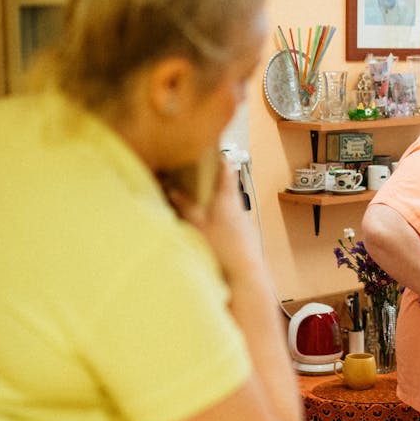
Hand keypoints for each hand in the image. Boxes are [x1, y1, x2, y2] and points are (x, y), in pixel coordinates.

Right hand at [168, 158, 260, 281]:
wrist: (245, 271)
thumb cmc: (221, 247)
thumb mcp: (196, 225)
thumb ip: (185, 206)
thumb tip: (173, 191)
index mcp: (227, 197)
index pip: (226, 169)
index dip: (220, 157)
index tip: (213, 149)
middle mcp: (238, 205)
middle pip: (228, 185)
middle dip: (215, 179)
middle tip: (202, 175)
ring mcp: (244, 219)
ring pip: (230, 202)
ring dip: (218, 199)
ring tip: (203, 200)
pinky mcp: (245, 233)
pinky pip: (232, 217)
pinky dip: (222, 215)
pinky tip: (213, 225)